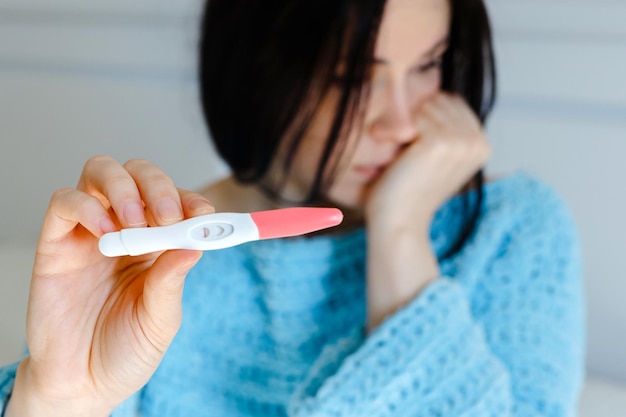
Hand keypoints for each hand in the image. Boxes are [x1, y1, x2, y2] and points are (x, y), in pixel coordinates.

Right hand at [7, 156, 213, 416]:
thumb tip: (194, 245)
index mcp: (158, 244)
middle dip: (159, 187)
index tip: (204, 215)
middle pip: (140, 174)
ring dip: (125, 189)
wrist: (82, 384)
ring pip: (102, 171)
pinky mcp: (56, 242)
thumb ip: (171, 282)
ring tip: (135, 226)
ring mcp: (90, 232)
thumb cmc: (126, 350)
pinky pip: (65, 202)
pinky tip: (106, 235)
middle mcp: (125, 229)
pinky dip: (87, 208)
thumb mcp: (160, 320)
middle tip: (168, 217)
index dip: (191, 200)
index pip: (176, 201)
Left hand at [365, 92, 489, 230]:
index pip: (451, 101)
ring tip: (399, 152)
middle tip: (403, 149)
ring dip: (406, 123)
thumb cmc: (409, 190)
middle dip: (415, 116)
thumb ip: (446, 129)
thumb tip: (437, 88)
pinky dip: (399, 130)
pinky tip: (395, 152)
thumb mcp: (437, 158)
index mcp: (482, 144)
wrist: (399, 222)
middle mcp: (479, 142)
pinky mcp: (442, 142)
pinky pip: (416, 115)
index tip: (413, 145)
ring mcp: (463, 142)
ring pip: (427, 104)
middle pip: (440, 99)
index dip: (425, 116)